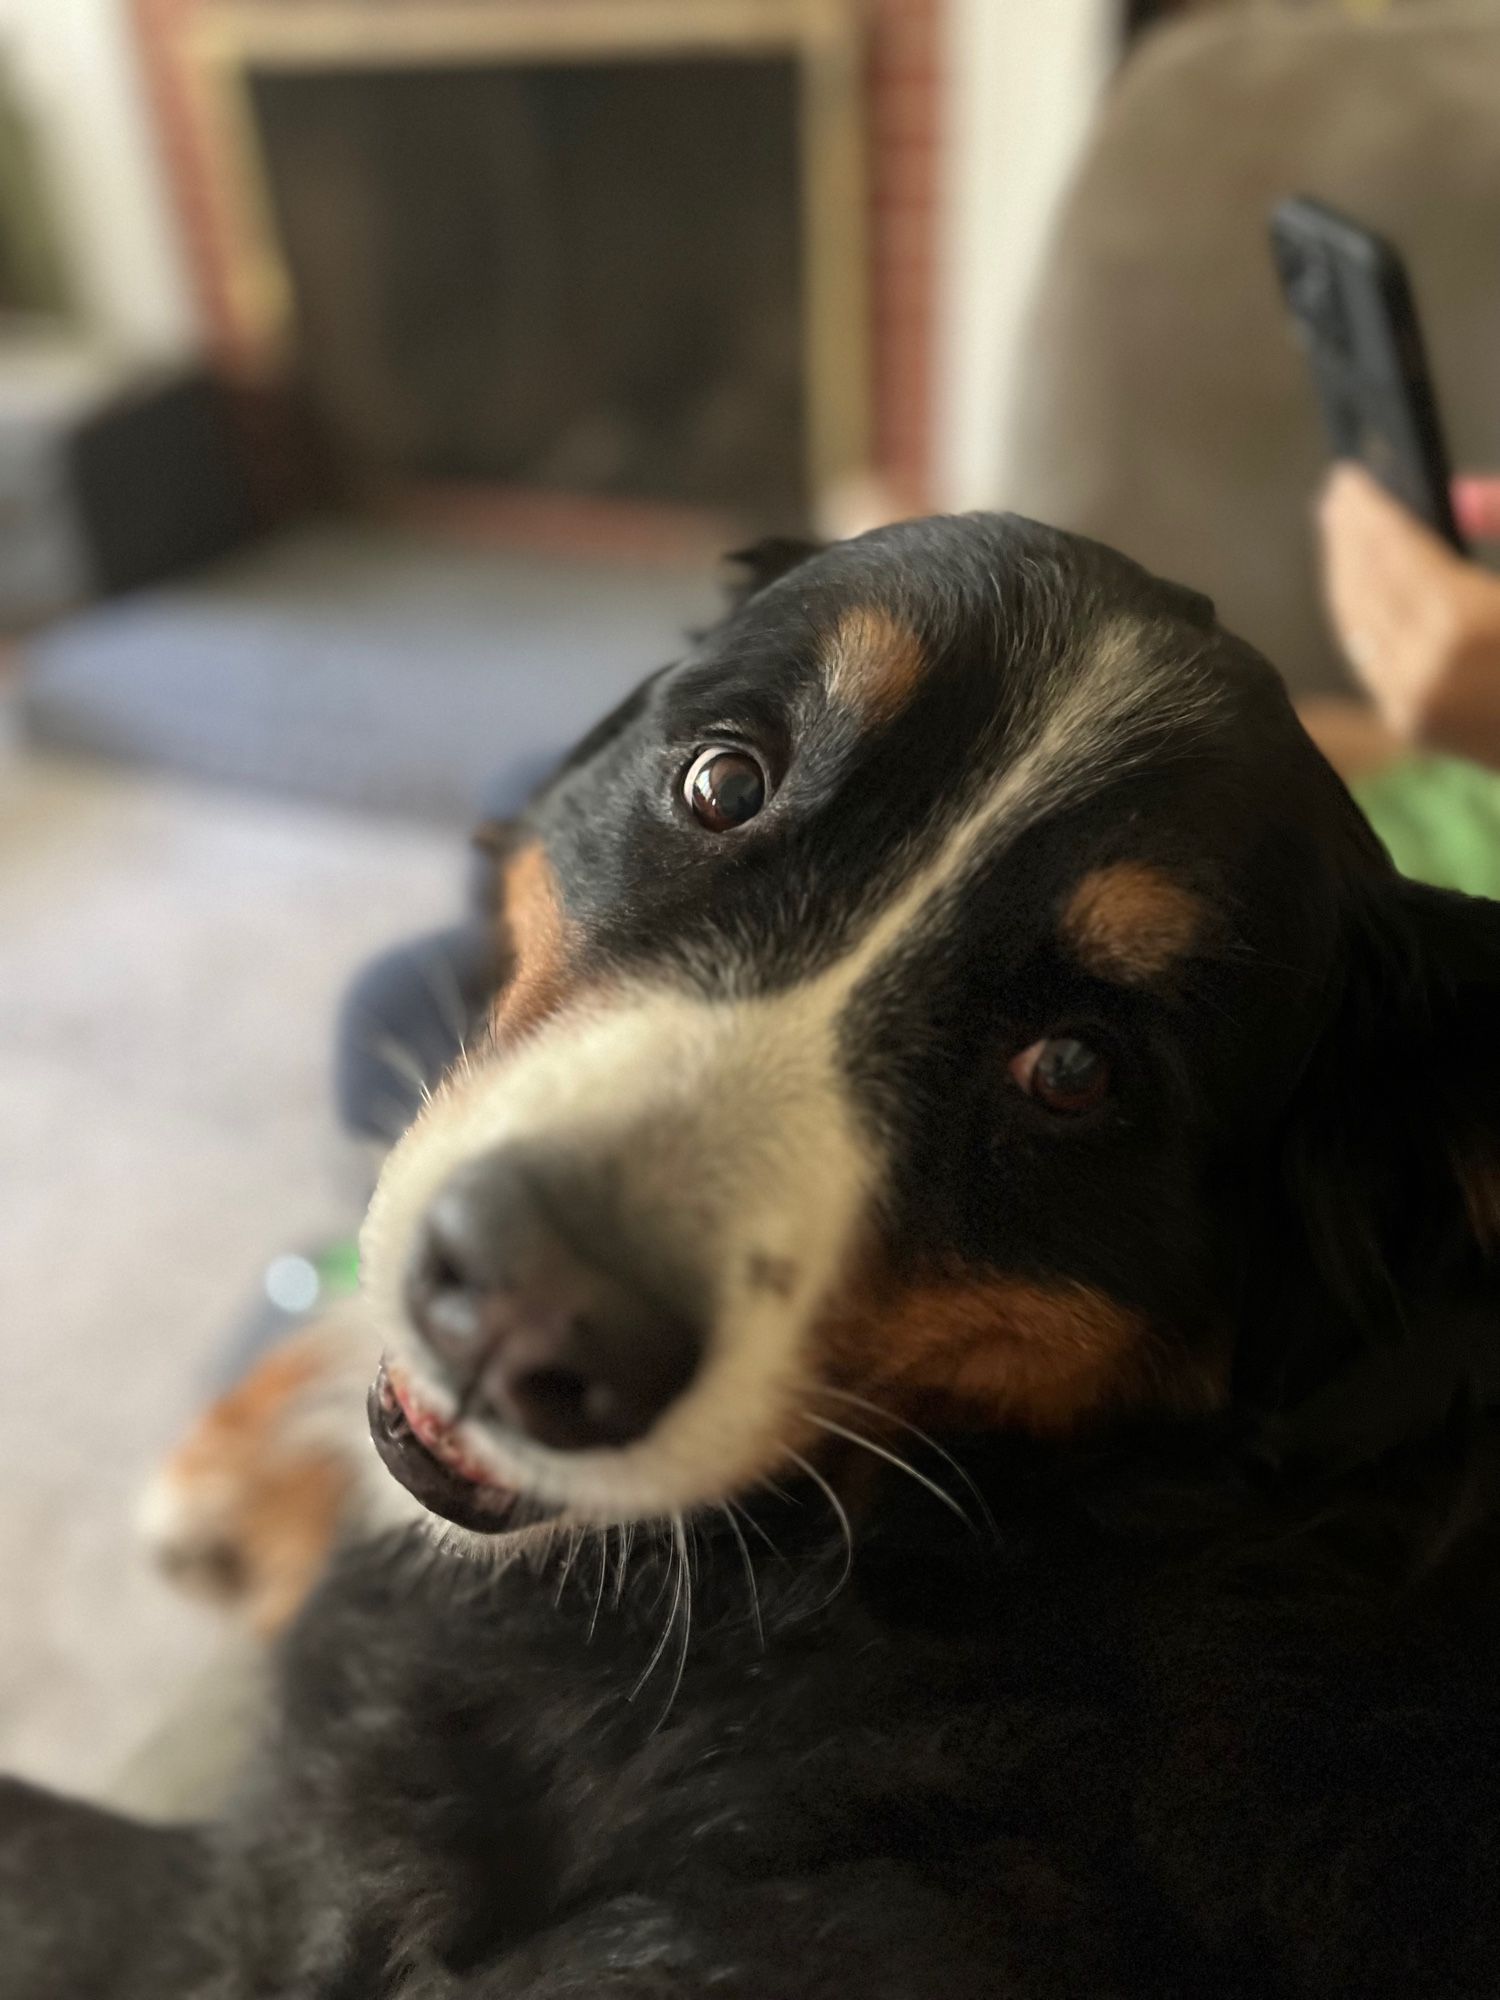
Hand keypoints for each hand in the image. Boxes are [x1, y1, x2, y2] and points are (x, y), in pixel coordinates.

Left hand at [1318, 464, 1499, 766]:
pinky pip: (1368, 659)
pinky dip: (1358, 618)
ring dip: (1345, 576)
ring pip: (1356, 626)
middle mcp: (1426, 669)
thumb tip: (1457, 496)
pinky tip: (1359, 591)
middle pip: (1365, 586)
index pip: (1394, 552)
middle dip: (1346, 538)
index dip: (1367, 510)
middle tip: (1337, 498)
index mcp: (1466, 624)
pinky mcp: (1413, 727)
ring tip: (1341, 535)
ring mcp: (1413, 705)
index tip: (1348, 478)